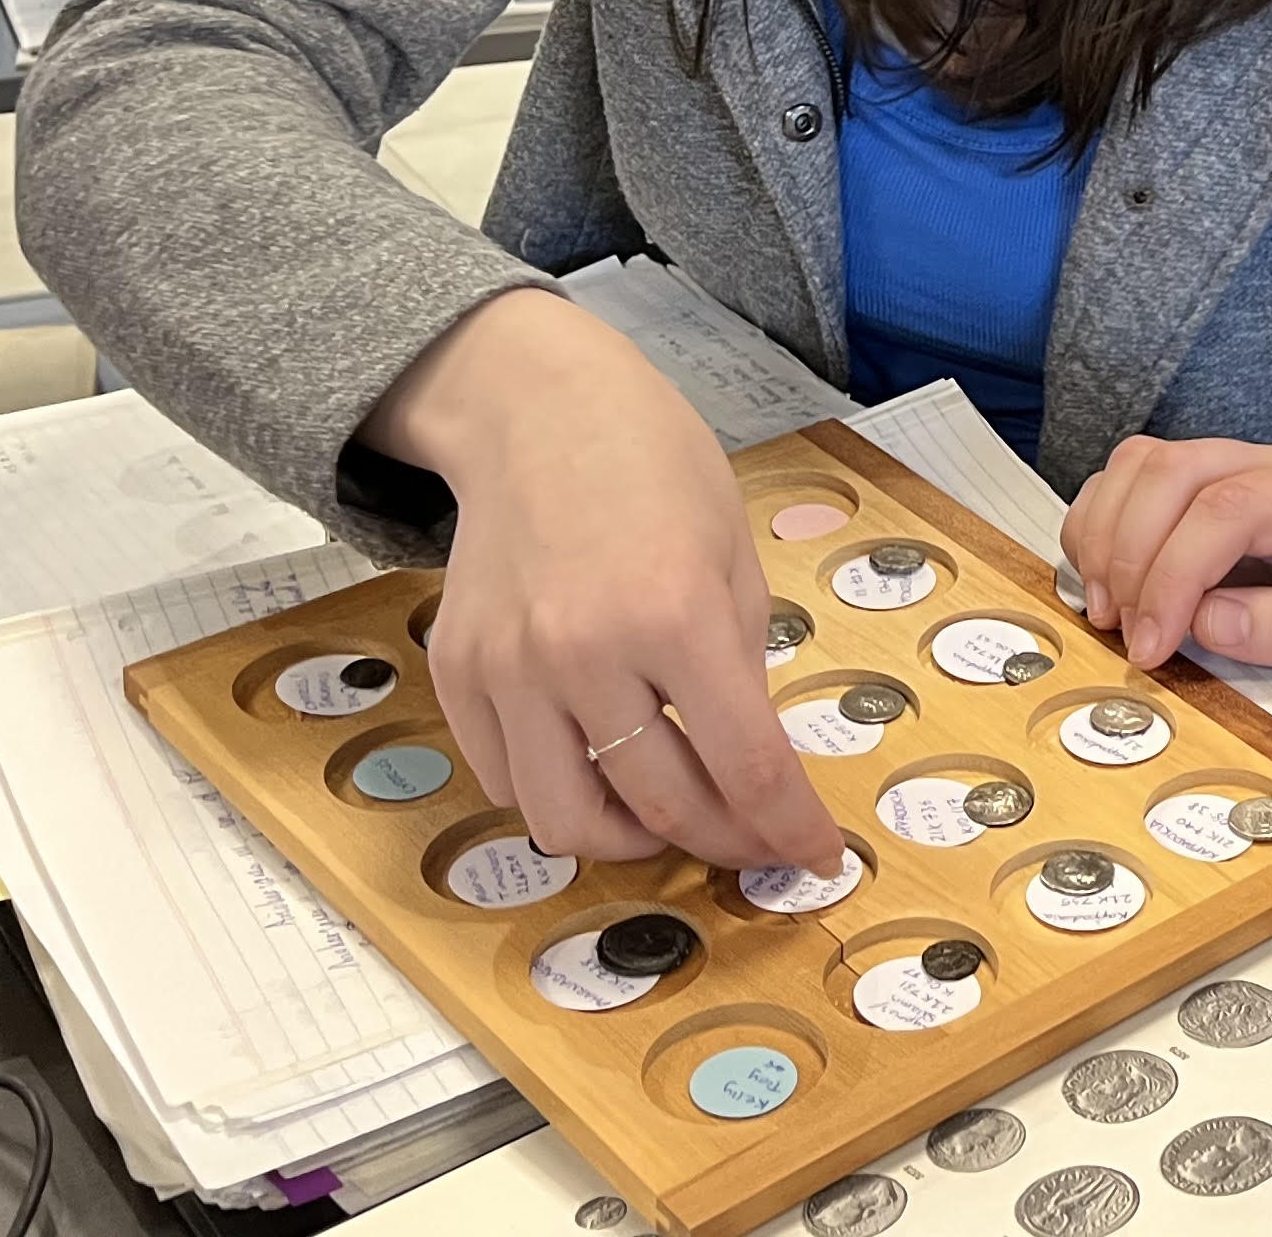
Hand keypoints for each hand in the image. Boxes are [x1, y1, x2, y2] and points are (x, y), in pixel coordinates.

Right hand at [361, 288, 844, 873]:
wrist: (536, 413)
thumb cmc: (656, 470)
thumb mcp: (733, 558)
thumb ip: (741, 667)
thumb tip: (754, 772)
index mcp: (674, 614)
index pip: (745, 766)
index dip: (788, 828)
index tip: (816, 858)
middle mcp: (582, 652)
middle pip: (659, 805)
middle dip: (721, 840)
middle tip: (749, 838)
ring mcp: (507, 669)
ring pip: (565, 820)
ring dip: (629, 839)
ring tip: (668, 814)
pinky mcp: (455, 674)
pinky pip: (505, 781)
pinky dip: (558, 796)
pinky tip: (597, 769)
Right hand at [1062, 437, 1271, 726]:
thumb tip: (1210, 620)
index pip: (1230, 507)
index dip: (1175, 574)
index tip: (1154, 645)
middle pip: (1174, 470)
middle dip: (1131, 556)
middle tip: (1130, 636)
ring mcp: (1239, 472)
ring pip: (1142, 466)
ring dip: (1107, 538)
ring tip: (1114, 615)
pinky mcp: (1204, 496)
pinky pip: (1129, 484)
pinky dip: (1101, 531)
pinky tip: (1113, 589)